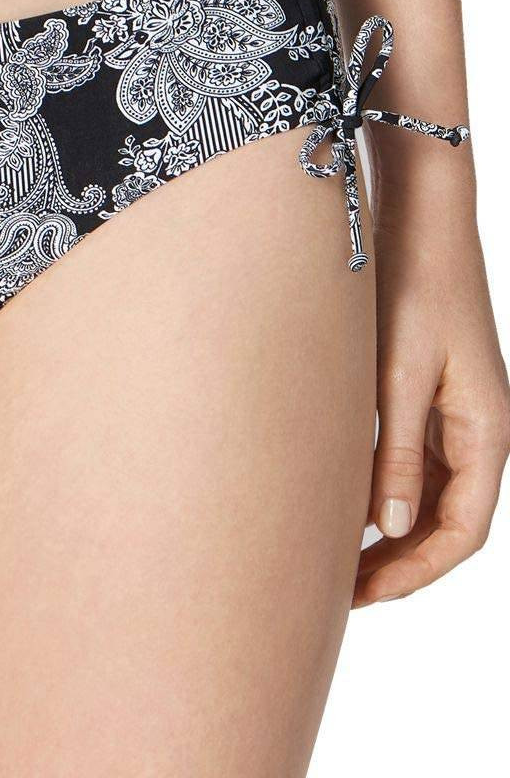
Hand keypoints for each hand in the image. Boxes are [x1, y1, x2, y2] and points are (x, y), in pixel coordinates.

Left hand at [354, 210, 509, 606]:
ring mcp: (452, 413)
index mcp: (485, 433)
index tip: (363, 597)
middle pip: (444, 520)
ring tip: (332, 557)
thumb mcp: (398, 374)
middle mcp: (476, 431)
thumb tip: (387, 528)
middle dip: (397, 563)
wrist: (419, 220)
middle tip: (337, 592)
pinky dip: (382, 488)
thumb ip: (393, 450)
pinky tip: (340, 501)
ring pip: (427, 494)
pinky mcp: (426, 393)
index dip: (414, 572)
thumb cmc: (413, 288)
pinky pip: (411, 460)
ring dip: (388, 530)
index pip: (459, 531)